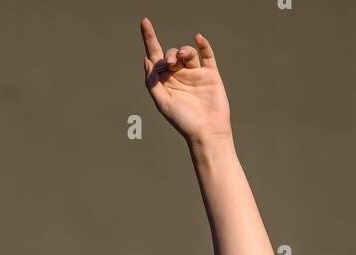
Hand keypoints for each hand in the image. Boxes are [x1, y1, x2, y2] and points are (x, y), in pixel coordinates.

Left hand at [140, 18, 231, 142]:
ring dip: (183, 51)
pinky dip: (203, 45)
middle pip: (171, 54)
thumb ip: (153, 83)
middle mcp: (180, 76)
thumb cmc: (183, 121)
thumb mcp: (163, 103)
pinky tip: (198, 39)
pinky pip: (206, 54)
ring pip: (187, 53)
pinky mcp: (210, 74)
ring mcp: (196, 74)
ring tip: (182, 58)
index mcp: (166, 82)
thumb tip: (146, 60)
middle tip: (171, 63)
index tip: (144, 22)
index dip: (149, 39)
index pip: (155, 56)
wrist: (207, 131)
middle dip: (170, 54)